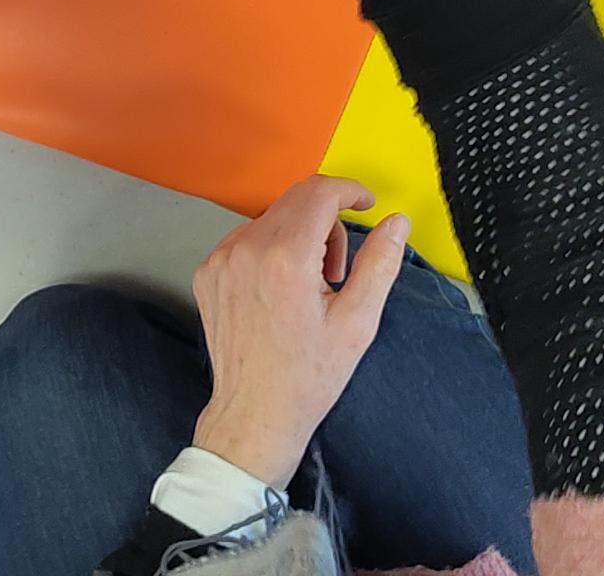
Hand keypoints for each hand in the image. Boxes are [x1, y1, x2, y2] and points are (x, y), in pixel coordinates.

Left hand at [191, 177, 410, 489]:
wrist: (255, 413)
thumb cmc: (310, 375)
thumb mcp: (358, 322)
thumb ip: (379, 263)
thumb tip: (396, 222)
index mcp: (286, 257)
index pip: (320, 193)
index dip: (349, 191)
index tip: (367, 204)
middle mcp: (247, 248)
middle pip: (296, 201)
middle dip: (328, 222)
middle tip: (339, 272)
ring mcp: (221, 258)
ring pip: (272, 219)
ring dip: (299, 238)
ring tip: (310, 289)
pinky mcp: (207, 270)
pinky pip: (247, 239)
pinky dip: (270, 251)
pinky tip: (280, 294)